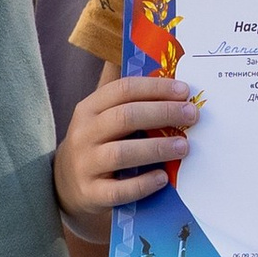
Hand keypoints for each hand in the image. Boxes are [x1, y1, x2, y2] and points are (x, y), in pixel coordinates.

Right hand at [53, 70, 202, 235]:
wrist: (66, 184)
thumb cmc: (96, 142)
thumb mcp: (100, 115)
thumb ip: (125, 94)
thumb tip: (159, 63)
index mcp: (88, 108)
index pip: (122, 89)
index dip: (155, 87)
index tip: (184, 90)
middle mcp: (83, 134)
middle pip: (124, 117)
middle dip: (162, 113)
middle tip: (191, 115)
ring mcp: (85, 165)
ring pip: (121, 153)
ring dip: (156, 148)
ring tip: (183, 146)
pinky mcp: (91, 193)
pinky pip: (119, 190)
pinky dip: (143, 184)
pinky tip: (162, 178)